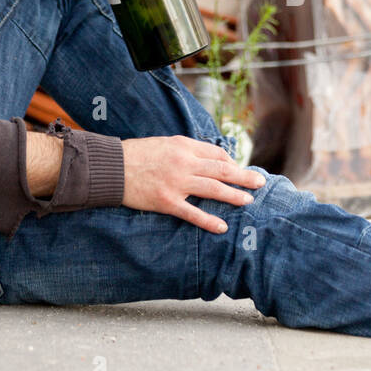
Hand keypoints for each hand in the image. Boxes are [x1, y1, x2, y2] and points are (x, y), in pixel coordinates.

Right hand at [121, 135, 266, 233]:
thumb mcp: (164, 143)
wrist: (110, 167)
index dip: (231, 163)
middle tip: (260, 182)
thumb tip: (208, 157)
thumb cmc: (136, 154)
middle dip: (243, 176)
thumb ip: (186, 149)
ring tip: (248, 201)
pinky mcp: (166, 201)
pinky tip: (222, 227)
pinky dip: (208, 220)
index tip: (240, 170)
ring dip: (234, 195)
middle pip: (221, 169)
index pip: (216, 154)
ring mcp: (176, 183)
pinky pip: (192, 213)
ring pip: (213, 189)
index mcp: (184, 146)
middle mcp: (184, 163)